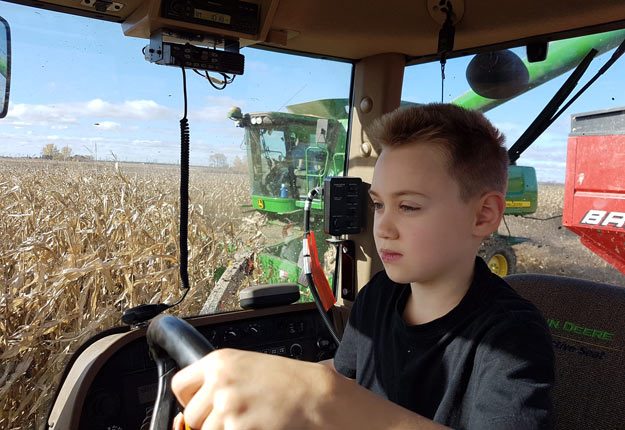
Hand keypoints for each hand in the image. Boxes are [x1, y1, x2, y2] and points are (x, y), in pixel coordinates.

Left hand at [171, 348, 335, 429]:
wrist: (314, 394)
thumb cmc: (287, 380)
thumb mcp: (247, 366)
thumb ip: (217, 380)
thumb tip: (192, 405)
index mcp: (219, 362)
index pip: (179, 385)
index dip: (188, 399)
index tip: (199, 405)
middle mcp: (219, 383)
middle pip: (191, 416)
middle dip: (207, 421)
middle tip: (233, 416)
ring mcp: (228, 407)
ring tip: (248, 420)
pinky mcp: (239, 428)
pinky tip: (256, 425)